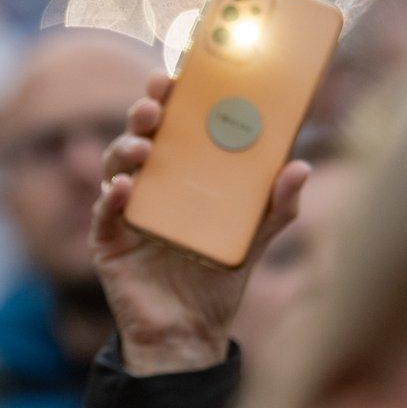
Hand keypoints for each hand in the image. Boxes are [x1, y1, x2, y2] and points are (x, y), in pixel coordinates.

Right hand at [92, 73, 311, 375]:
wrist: (189, 334)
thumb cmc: (218, 281)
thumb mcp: (255, 238)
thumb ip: (278, 204)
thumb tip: (301, 165)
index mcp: (183, 177)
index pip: (176, 126)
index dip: (174, 98)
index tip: (181, 72)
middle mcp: (152, 187)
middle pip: (142, 136)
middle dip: (144, 111)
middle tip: (156, 99)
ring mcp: (126, 212)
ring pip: (115, 166)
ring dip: (125, 148)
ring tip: (144, 144)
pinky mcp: (108, 241)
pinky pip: (104, 212)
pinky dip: (111, 196)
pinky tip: (123, 188)